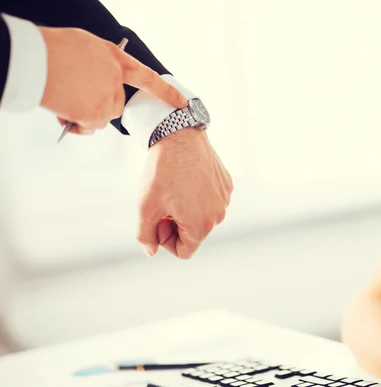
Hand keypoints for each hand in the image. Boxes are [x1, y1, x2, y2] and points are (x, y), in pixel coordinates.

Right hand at [38, 26, 186, 134]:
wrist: (36, 59)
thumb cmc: (55, 49)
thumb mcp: (86, 47)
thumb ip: (101, 64)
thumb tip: (99, 78)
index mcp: (116, 60)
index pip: (149, 78)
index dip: (166, 92)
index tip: (182, 103)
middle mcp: (116, 80)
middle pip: (116, 104)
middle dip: (98, 106)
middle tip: (75, 96)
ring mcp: (107, 98)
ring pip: (101, 117)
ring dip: (85, 115)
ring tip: (64, 98)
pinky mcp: (95, 114)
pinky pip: (88, 127)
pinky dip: (75, 124)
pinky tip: (62, 109)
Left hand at [136, 127, 232, 258]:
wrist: (179, 136)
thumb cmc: (161, 172)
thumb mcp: (145, 207)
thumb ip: (146, 236)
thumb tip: (151, 251)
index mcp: (201, 226)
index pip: (184, 251)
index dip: (165, 240)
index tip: (157, 219)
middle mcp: (218, 215)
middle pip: (193, 234)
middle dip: (176, 224)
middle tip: (162, 202)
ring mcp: (225, 199)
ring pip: (201, 216)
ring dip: (186, 209)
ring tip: (174, 188)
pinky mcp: (226, 184)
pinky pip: (210, 199)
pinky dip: (197, 195)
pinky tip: (185, 178)